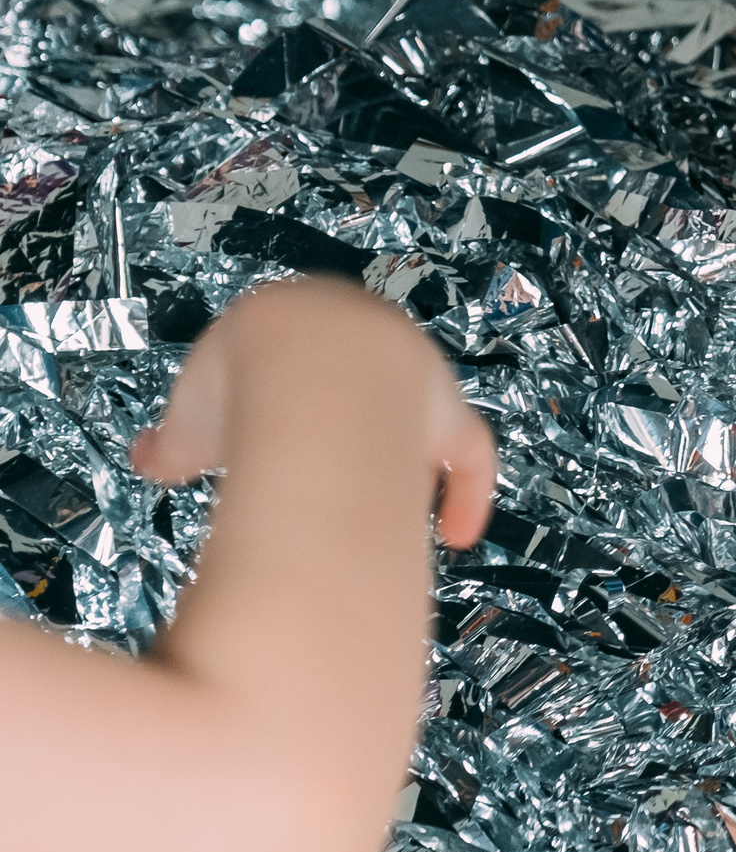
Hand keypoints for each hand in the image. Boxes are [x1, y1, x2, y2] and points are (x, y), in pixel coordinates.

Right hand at [133, 279, 495, 548]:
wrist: (306, 378)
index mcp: (305, 318)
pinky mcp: (450, 416)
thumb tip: (149, 459)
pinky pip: (470, 457)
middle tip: (313, 468)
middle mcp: (373, 334)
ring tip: (368, 504)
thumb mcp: (190, 416)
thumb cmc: (240, 387)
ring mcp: (419, 374)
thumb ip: (174, 442)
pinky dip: (467, 495)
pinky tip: (455, 533)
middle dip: (338, 425)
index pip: (295, 355)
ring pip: (415, 417)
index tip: (263, 436)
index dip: (275, 401)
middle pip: (362, 383)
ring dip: (396, 459)